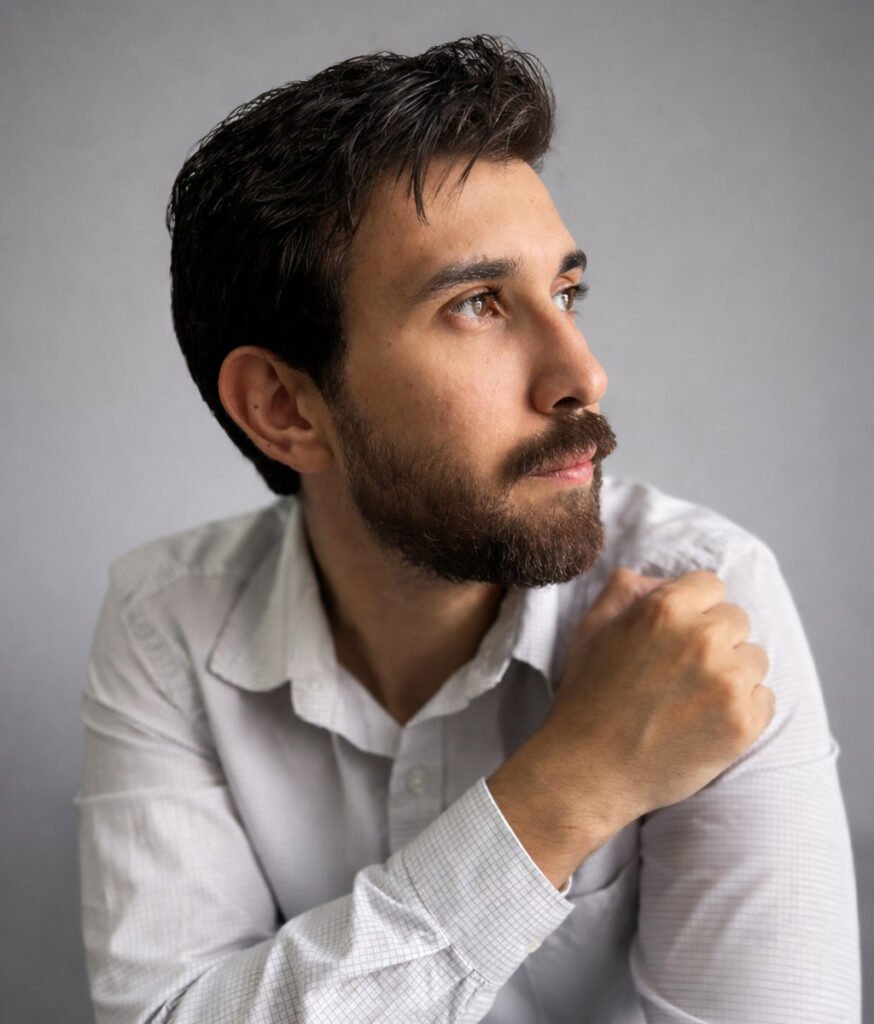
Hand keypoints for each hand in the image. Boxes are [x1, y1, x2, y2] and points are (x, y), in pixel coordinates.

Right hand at [547, 568, 773, 829]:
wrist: (589, 770)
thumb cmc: (587, 698)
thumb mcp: (591, 628)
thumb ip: (625, 590)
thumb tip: (659, 579)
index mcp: (665, 608)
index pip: (711, 585)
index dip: (694, 608)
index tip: (678, 634)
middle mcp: (702, 638)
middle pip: (737, 619)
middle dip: (715, 640)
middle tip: (683, 671)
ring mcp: (727, 682)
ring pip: (755, 658)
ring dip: (732, 673)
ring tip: (694, 698)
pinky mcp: (744, 722)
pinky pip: (765, 698)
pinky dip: (743, 709)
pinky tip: (707, 721)